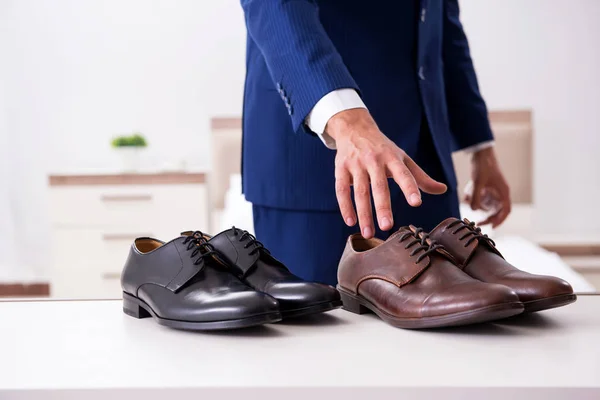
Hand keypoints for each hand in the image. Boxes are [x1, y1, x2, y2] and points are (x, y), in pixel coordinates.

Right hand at [326, 108, 446, 238]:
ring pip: (360, 191)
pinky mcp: (341, 168)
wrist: (354, 128)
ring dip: (363, 213)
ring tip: (368, 233)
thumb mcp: (402, 158)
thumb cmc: (383, 149)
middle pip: (379, 186)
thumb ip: (420, 177)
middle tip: (387, 226)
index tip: (416, 203)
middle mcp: (374, 160)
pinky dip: (345, 206)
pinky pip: (341, 189)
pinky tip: (351, 222)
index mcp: (393, 158)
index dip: (410, 188)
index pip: (403, 174)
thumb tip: (443, 190)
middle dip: (382, 207)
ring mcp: (356, 164)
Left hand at [467, 147, 510, 227]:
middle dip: (488, 217)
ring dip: (479, 206)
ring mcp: (494, 189)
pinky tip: (468, 196)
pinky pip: (482, 197)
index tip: (492, 227)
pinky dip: (476, 199)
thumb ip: (476, 197)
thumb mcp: (478, 182)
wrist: (480, 152)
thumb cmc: (483, 166)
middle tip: (479, 222)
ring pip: (488, 204)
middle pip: (497, 210)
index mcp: (503, 191)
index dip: (500, 220)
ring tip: (470, 203)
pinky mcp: (487, 187)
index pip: (506, 210)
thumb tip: (474, 210)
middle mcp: (500, 192)